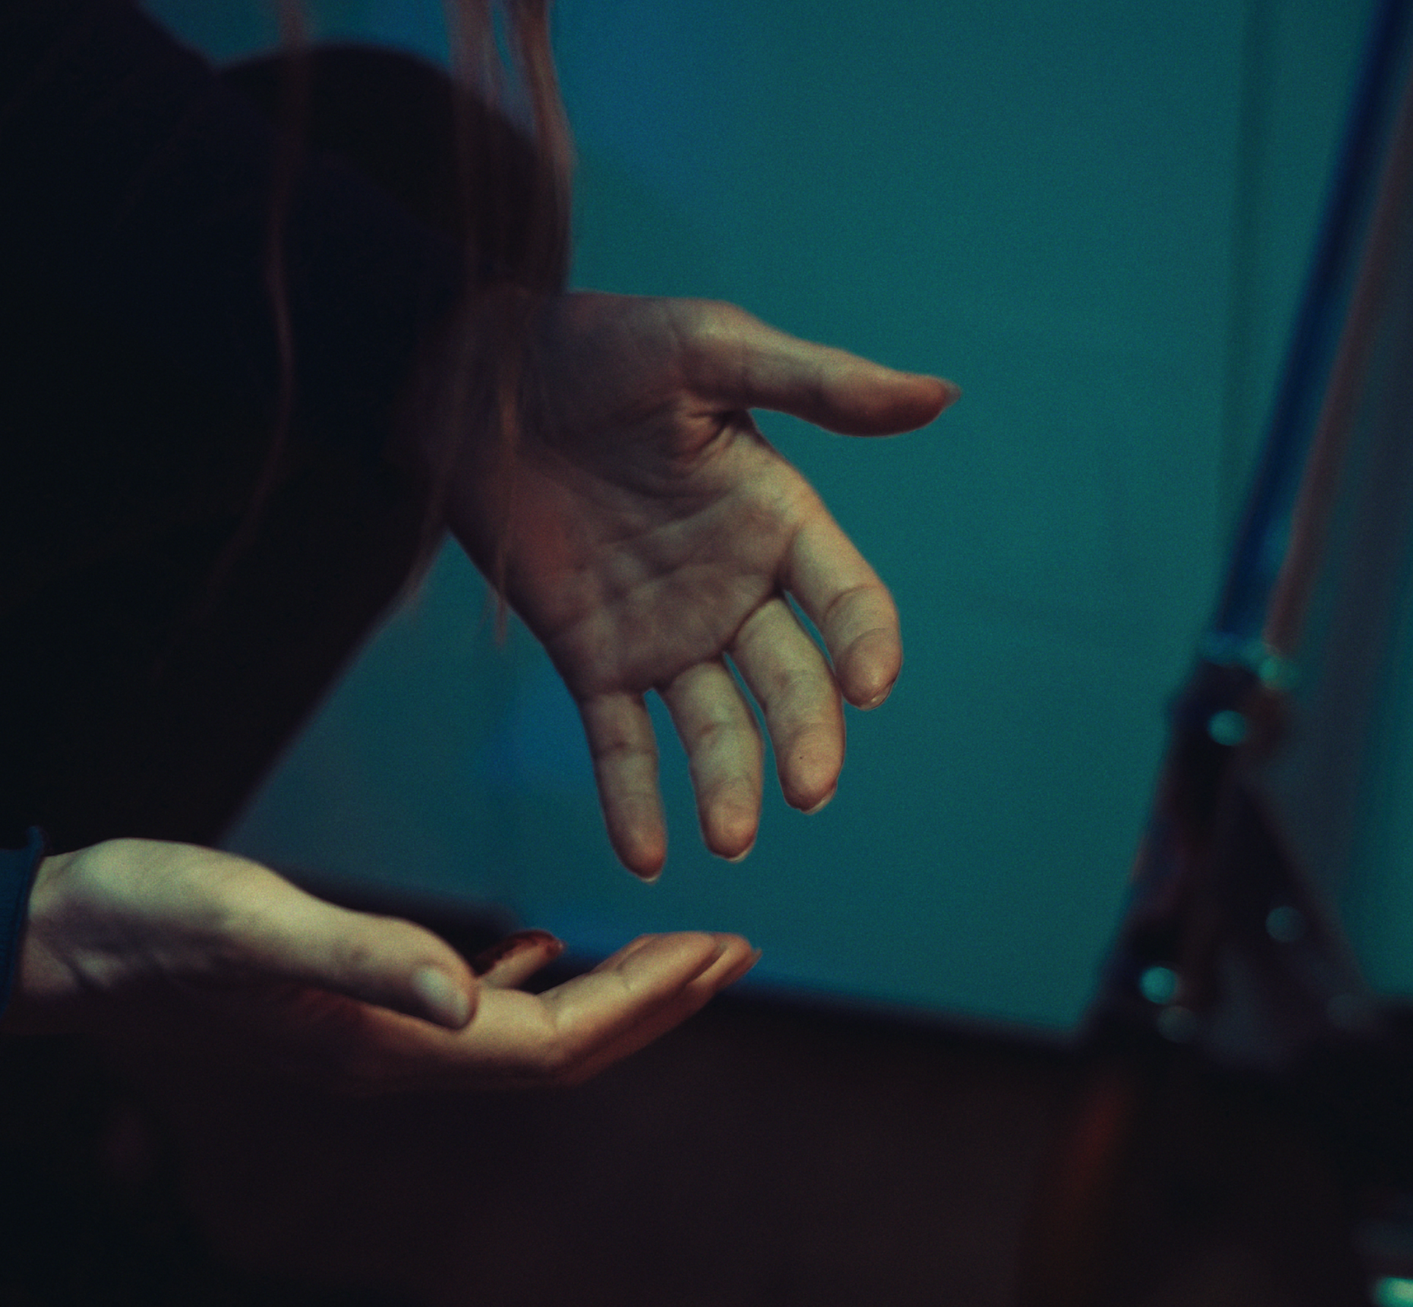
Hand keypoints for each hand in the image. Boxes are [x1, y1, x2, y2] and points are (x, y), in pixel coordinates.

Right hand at [10, 838, 756, 1090]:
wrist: (60, 946)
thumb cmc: (148, 924)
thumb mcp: (255, 925)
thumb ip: (362, 959)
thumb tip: (473, 993)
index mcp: (387, 1044)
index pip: (550, 1047)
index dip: (642, 1006)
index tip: (716, 950)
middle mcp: (388, 1057)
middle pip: (552, 1055)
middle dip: (649, 1009)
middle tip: (729, 951)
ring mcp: (361, 1038)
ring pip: (515, 1038)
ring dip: (601, 999)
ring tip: (667, 955)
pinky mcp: (335, 1007)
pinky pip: (456, 1013)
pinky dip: (518, 986)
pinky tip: (537, 955)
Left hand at [438, 291, 956, 877]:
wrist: (474, 377)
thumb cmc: (599, 346)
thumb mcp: (709, 351)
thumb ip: (817, 384)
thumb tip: (939, 396)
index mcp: (778, 518)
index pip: (846, 599)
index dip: (865, 643)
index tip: (870, 686)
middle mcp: (735, 589)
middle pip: (789, 680)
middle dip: (803, 737)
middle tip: (807, 787)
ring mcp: (665, 632)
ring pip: (712, 725)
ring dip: (727, 785)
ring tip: (729, 838)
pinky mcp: (591, 660)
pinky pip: (620, 742)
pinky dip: (632, 800)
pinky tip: (645, 854)